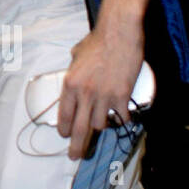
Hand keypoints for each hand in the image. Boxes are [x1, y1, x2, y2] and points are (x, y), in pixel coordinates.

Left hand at [57, 19, 143, 159]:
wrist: (119, 31)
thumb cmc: (98, 40)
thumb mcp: (77, 55)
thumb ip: (74, 70)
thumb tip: (75, 77)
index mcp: (70, 85)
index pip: (63, 116)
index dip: (64, 130)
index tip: (65, 135)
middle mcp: (85, 94)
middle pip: (79, 130)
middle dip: (76, 147)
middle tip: (75, 156)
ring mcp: (104, 96)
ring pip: (101, 124)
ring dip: (102, 124)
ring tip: (105, 120)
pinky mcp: (122, 95)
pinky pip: (122, 117)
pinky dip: (123, 119)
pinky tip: (124, 117)